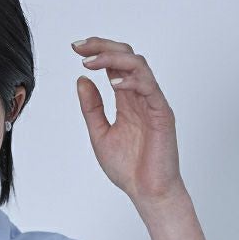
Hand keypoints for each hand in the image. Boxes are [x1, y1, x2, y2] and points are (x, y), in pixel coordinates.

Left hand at [71, 36, 186, 206]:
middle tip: (81, 47)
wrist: (147, 192)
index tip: (76, 49)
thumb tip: (81, 81)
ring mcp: (152, 103)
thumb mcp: (100, 134)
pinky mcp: (162, 113)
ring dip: (114, 59)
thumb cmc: (129, 168)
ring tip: (92, 62)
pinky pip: (149, 87)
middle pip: (126, 57)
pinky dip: (131, 81)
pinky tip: (113, 83)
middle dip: (103, 47)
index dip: (97, 52)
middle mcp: (140, 97)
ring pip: (138, 66)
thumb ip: (92, 108)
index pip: (114, 65)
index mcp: (127, 101)